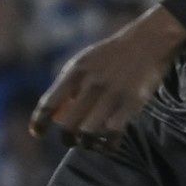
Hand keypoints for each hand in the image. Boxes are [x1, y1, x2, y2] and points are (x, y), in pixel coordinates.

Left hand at [31, 5, 185, 145]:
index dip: (39, 122)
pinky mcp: (133, 102)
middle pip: (68, 124)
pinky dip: (108, 144)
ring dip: (87, 143)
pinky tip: (108, 144)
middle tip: (70, 140)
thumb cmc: (112, 55)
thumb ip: (70, 84)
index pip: (49, 103)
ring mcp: (112, 94)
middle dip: (67, 138)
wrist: (148, 41)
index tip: (37, 133)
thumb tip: (56, 113)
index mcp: (75, 72)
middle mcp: (91, 83)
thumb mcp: (85, 62)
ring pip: (89, 132)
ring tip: (89, 143)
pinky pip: (113, 132)